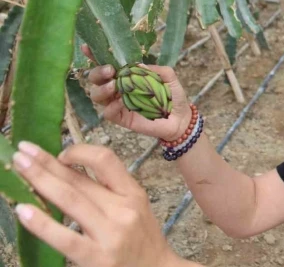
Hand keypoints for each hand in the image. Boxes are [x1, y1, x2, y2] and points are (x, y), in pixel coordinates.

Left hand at [12, 142, 182, 266]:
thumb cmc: (143, 242)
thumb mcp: (137, 209)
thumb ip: (110, 193)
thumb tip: (69, 175)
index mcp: (133, 193)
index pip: (106, 160)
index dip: (79, 152)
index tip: (59, 154)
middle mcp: (123, 209)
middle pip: (79, 180)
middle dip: (46, 163)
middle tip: (23, 151)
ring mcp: (111, 233)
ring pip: (70, 199)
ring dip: (39, 181)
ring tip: (18, 167)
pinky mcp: (98, 257)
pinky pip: (65, 237)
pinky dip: (42, 223)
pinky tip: (23, 211)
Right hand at [81, 44, 191, 141]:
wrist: (180, 118)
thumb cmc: (173, 95)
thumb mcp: (168, 77)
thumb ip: (155, 69)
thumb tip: (137, 65)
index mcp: (127, 74)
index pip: (107, 63)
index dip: (95, 55)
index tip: (87, 47)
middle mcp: (118, 87)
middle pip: (96, 78)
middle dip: (98, 72)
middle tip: (110, 70)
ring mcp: (117, 103)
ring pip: (97, 95)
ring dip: (101, 89)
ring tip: (114, 86)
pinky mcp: (120, 118)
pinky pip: (107, 112)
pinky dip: (110, 107)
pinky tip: (120, 103)